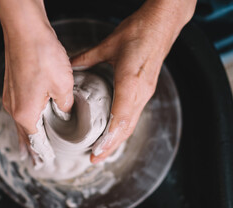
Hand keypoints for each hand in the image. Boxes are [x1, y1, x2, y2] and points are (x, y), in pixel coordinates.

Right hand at [0, 0, 73, 161]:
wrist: (24, 30)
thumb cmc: (42, 57)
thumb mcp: (63, 85)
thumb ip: (66, 105)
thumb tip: (66, 111)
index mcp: (26, 113)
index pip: (35, 141)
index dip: (42, 153)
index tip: (44, 163)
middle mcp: (14, 108)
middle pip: (24, 135)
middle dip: (31, 149)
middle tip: (34, 162)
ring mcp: (10, 96)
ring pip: (19, 122)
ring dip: (26, 135)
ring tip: (29, 146)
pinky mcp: (11, 85)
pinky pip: (18, 109)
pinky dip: (24, 120)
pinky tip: (28, 118)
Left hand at [71, 0, 195, 162]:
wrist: (163, 23)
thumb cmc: (138, 31)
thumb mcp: (108, 44)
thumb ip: (86, 58)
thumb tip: (70, 67)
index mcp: (130, 82)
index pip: (120, 119)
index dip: (108, 139)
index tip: (96, 153)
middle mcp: (140, 92)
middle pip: (126, 128)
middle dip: (111, 146)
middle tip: (94, 159)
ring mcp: (145, 93)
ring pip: (131, 124)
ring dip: (117, 140)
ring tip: (101, 151)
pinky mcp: (146, 90)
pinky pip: (133, 115)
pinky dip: (122, 128)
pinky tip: (113, 133)